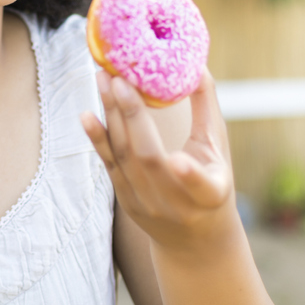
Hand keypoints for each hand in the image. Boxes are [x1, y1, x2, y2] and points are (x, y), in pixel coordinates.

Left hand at [81, 69, 235, 253]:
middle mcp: (175, 204)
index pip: (201, 186)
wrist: (192, 240)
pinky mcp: (126, 200)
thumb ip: (206, 110)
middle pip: (150, 158)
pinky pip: (109, 165)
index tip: (179, 159)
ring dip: (111, 116)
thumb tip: (196, 65)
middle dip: (132, 116)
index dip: (190, 175)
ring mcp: (146, 204)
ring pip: (125, 157)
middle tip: (119, 78)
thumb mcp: (218, 153)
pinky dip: (98, 139)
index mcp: (210, 195)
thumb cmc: (211, 183)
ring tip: (103, 80)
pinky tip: (87, 114)